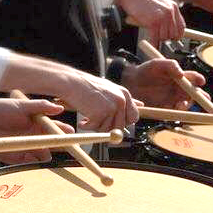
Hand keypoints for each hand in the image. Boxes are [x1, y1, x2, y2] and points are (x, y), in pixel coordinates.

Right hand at [0, 55, 137, 130]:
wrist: (71, 83)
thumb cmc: (87, 87)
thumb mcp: (110, 90)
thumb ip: (124, 99)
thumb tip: (141, 105)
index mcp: (124, 94)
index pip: (133, 117)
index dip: (122, 123)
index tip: (111, 122)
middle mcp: (121, 100)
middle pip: (121, 127)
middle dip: (108, 128)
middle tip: (97, 121)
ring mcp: (112, 107)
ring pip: (108, 130)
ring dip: (96, 127)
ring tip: (88, 116)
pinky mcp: (101, 113)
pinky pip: (95, 128)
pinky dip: (86, 126)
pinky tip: (82, 118)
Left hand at [0, 97, 74, 163]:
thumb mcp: (21, 105)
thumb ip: (40, 106)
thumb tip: (59, 108)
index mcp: (38, 122)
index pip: (57, 128)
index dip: (66, 132)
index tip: (73, 134)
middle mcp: (35, 136)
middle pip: (55, 144)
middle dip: (62, 146)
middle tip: (66, 146)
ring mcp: (28, 147)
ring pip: (46, 155)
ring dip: (48, 154)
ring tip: (45, 150)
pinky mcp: (18, 157)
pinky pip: (32, 162)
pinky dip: (35, 161)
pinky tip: (33, 156)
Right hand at [116, 0, 184, 45]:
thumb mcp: (160, 4)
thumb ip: (166, 14)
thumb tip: (168, 29)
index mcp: (173, 6)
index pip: (182, 26)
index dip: (177, 35)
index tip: (173, 39)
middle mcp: (170, 11)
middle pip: (173, 34)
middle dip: (166, 38)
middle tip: (158, 36)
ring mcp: (162, 17)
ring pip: (164, 37)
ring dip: (157, 39)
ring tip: (151, 33)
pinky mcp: (153, 22)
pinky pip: (155, 39)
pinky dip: (153, 44)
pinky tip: (151, 44)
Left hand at [122, 59, 205, 109]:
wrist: (130, 83)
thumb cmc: (145, 71)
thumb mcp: (157, 64)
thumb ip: (170, 65)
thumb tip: (181, 74)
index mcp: (179, 77)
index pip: (193, 78)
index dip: (198, 79)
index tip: (200, 81)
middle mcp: (178, 89)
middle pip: (194, 94)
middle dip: (201, 97)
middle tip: (204, 99)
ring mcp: (173, 99)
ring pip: (186, 105)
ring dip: (187, 105)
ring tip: (181, 104)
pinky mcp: (165, 108)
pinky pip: (174, 112)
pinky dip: (176, 112)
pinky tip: (174, 109)